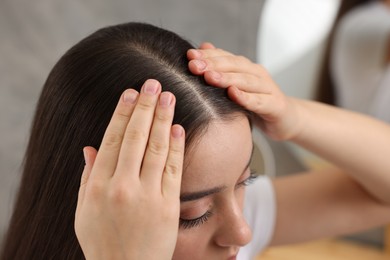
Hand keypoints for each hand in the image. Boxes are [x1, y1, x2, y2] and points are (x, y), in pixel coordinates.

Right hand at [75, 79, 184, 259]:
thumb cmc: (102, 241)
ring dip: (164, 119)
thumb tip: (89, 147)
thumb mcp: (83, 211)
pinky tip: (178, 127)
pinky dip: (177, 146)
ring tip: (169, 97)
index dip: (123, 113)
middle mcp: (122, 186)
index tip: (131, 93)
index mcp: (98, 185)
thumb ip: (87, 177)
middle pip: (136, 137)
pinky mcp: (168, 205)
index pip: (113, 139)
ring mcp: (147, 195)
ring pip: (157, 148)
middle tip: (153, 83)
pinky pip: (174, 169)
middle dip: (146, 107)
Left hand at [187, 44, 301, 140]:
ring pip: (246, 81)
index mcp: (246, 68)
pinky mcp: (275, 105)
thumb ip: (222, 68)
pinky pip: (260, 101)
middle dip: (213, 64)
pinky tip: (234, 95)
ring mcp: (268, 89)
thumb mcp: (237, 86)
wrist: (285, 119)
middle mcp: (257, 74)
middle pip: (234, 65)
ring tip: (209, 77)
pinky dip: (247, 98)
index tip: (189, 55)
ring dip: (227, 78)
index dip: (208, 56)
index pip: (225, 57)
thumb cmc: (257, 102)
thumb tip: (203, 47)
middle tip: (194, 65)